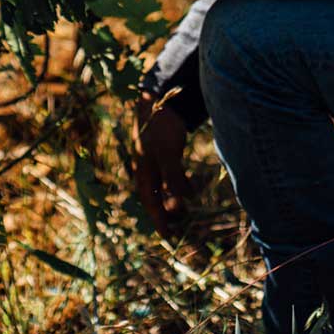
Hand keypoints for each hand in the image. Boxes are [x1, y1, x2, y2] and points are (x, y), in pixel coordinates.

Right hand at [131, 90, 192, 233]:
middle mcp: (146, 169)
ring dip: (173, 199)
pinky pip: (170, 174)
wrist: (160, 98)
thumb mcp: (167, 154)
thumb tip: (178, 206)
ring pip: (163, 186)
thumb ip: (173, 179)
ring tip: (184, 212)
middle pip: (155, 197)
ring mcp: (154, 160)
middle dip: (165, 213)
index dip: (158, 219)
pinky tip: (190, 186)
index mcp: (143, 172)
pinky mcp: (164, 151)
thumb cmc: (161, 127)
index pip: (150, 202)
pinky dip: (178, 183)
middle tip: (176, 229)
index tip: (166, 236)